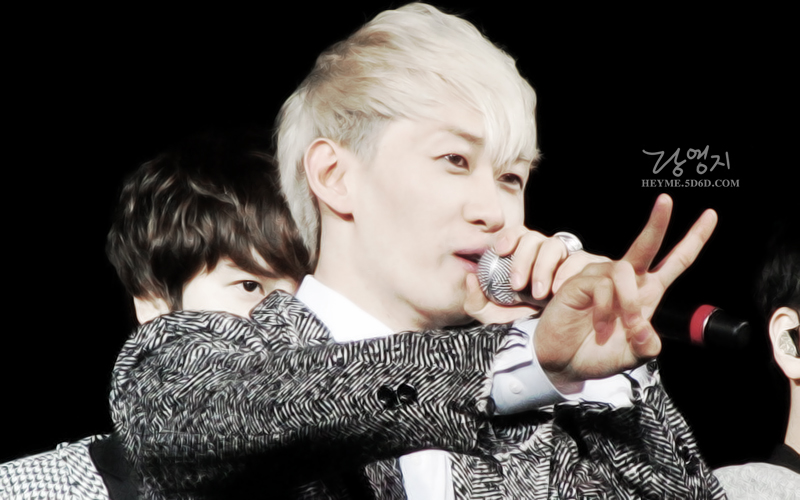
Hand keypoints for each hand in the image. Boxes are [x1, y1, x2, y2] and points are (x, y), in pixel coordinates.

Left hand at [464, 229, 609, 323]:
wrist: (555, 348)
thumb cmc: (523, 327)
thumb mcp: (494, 319)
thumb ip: (476, 301)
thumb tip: (469, 279)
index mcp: (525, 258)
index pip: (517, 235)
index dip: (509, 237)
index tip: (499, 251)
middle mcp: (547, 255)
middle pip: (535, 238)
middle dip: (524, 258)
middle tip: (517, 284)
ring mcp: (569, 260)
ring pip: (556, 245)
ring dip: (544, 266)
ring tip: (539, 294)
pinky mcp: (590, 269)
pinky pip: (581, 258)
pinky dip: (570, 270)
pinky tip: (560, 290)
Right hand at [534, 194, 717, 389]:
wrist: (564, 364)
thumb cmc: (596, 355)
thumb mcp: (633, 356)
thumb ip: (647, 344)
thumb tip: (644, 326)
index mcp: (645, 293)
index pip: (675, 261)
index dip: (694, 239)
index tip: (710, 215)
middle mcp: (624, 281)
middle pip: (646, 246)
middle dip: (657, 223)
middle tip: (666, 200)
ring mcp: (601, 279)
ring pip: (625, 271)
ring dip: (627, 303)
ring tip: (620, 327)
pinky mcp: (580, 282)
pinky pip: (602, 284)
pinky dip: (605, 308)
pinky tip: (599, 325)